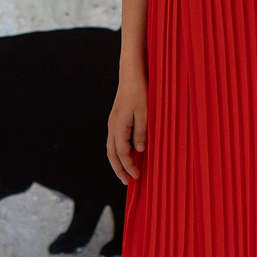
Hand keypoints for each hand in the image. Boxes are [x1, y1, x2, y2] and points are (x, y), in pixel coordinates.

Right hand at [106, 70, 147, 184]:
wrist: (131, 74)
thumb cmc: (140, 91)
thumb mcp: (145, 112)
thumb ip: (141, 132)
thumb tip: (139, 150)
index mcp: (118, 126)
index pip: (122, 153)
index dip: (129, 166)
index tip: (137, 176)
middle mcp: (112, 126)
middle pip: (111, 154)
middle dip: (119, 169)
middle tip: (127, 182)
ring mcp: (112, 123)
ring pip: (111, 148)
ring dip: (117, 162)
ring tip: (125, 173)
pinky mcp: (115, 120)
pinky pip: (114, 141)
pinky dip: (118, 152)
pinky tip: (126, 155)